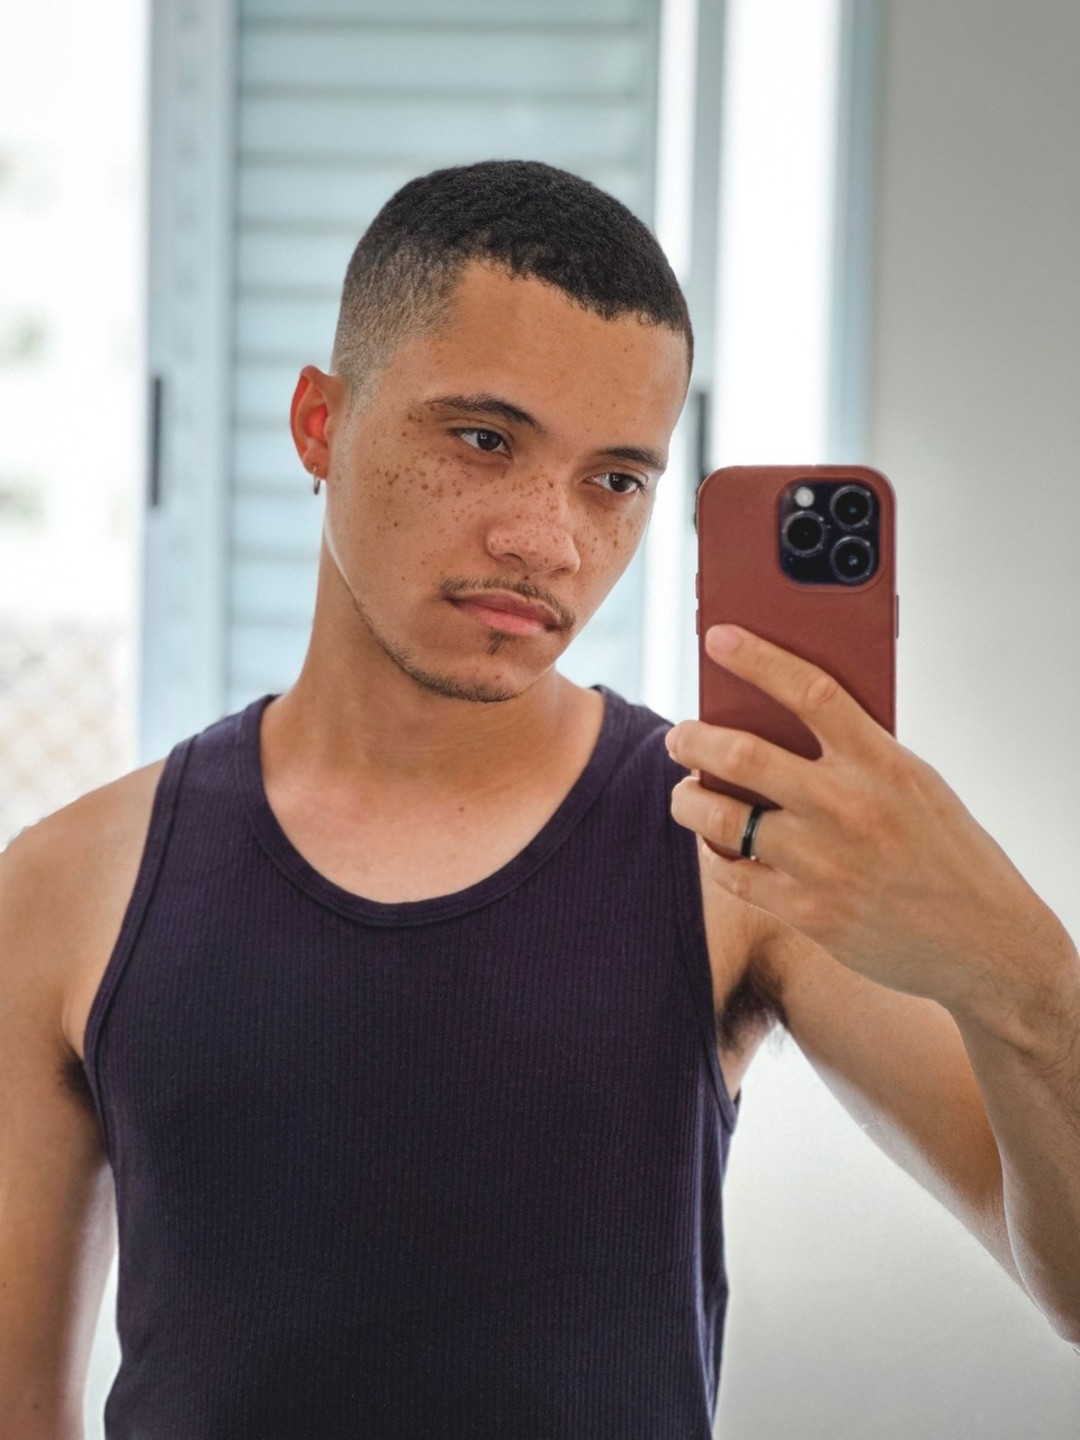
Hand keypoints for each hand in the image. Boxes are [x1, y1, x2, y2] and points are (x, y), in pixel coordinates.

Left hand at [666, 624, 1071, 1029]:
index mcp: (883, 763)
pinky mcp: (808, 913)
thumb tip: (777, 719)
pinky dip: (717, 856)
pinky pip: (734, 874)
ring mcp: (823, 864)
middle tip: (680, 736)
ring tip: (687, 794)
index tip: (717, 638)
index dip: (757, 658)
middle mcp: (848, 808)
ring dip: (689, 801)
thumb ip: (857, 752)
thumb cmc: (946, 850)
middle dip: (693, 740)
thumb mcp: (916, 784)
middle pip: (742, 757)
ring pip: (721, 819)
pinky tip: (719, 846)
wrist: (984, 942)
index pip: (810, 691)